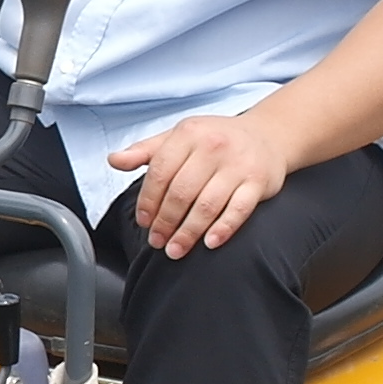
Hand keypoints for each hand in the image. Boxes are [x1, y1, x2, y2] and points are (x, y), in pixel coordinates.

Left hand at [107, 112, 293, 258]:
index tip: (143, 221)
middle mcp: (214, 146)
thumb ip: (146, 151)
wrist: (268, 135)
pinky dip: (223, 228)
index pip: (160, 171)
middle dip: (165, 222)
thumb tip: (114, 160)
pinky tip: (209, 243)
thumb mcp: (180, 137)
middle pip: (181, 192)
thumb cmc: (218, 139)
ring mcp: (238, 165)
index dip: (148, 200)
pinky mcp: (258, 182)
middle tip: (157, 241)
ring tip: (176, 249)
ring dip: (188, 232)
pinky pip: (239, 210)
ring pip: (207, 205)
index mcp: (189, 134)